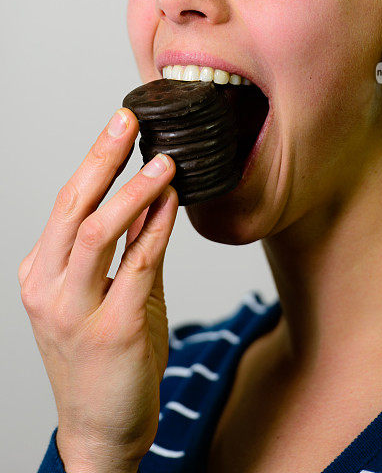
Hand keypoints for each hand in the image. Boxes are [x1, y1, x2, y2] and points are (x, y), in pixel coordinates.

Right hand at [18, 108, 177, 472]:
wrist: (102, 428)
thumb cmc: (102, 357)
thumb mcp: (103, 293)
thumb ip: (126, 244)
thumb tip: (153, 192)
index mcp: (41, 274)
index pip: (67, 204)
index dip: (95, 160)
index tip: (119, 125)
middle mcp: (48, 288)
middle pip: (73, 206)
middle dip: (102, 157)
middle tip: (128, 120)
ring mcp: (75, 311)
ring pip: (98, 231)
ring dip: (134, 190)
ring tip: (164, 161)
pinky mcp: (112, 330)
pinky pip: (139, 264)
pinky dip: (158, 228)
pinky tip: (172, 203)